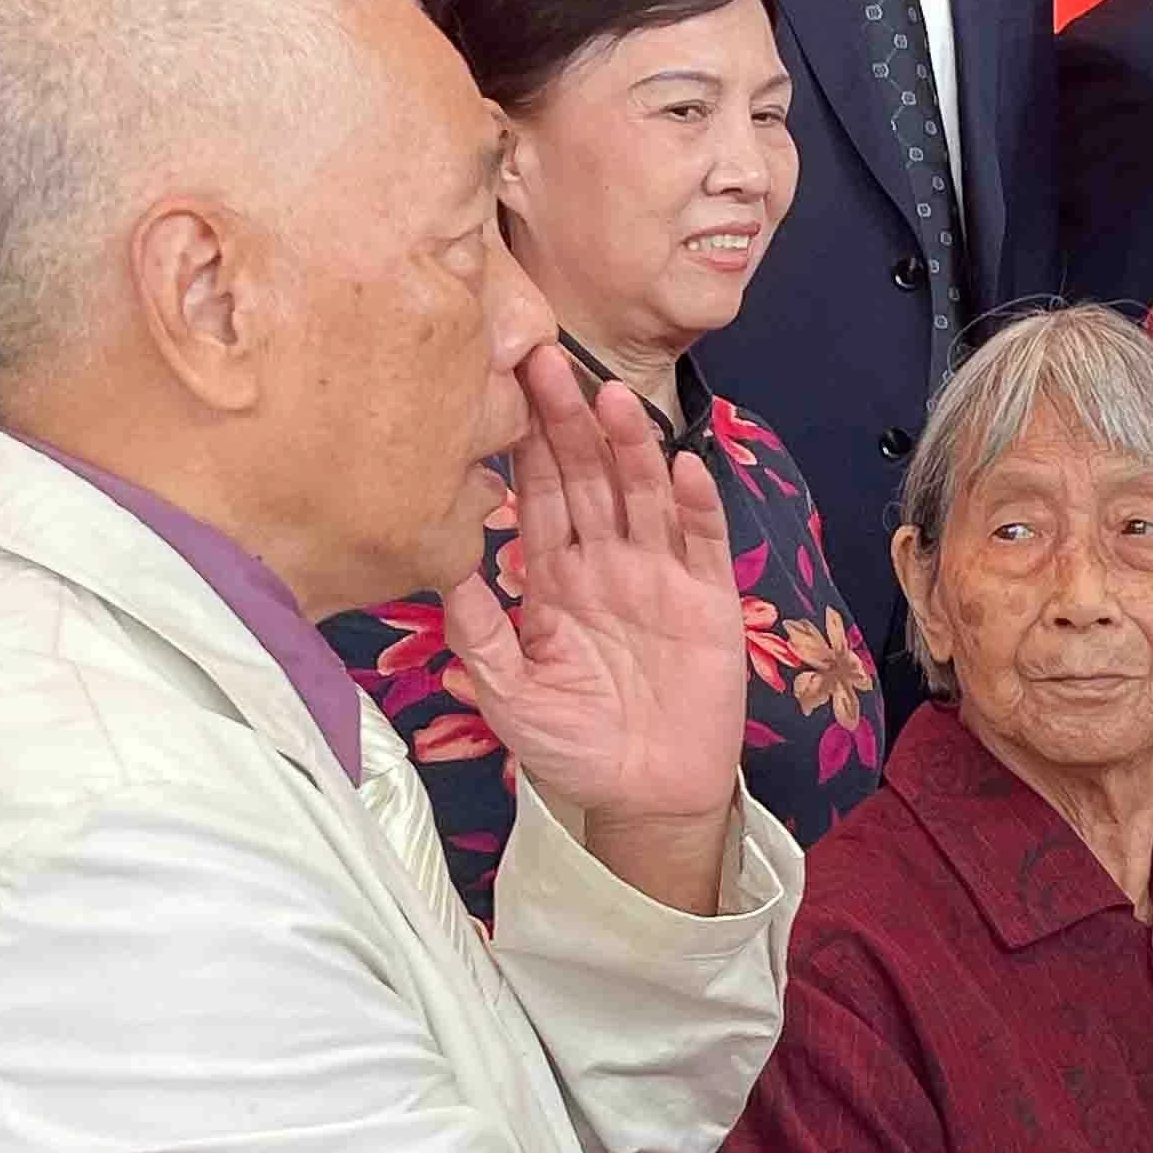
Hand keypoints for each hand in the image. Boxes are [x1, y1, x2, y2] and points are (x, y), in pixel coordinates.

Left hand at [443, 345, 744, 830]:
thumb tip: (443, 569)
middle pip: (589, 477)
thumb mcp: (509, 695)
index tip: (501, 385)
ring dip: (631, 445)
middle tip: (548, 358)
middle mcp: (607, 563)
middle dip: (569, 419)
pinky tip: (685, 466)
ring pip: (644, 495)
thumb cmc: (573, 745)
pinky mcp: (710, 599)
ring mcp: (661, 575)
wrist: (646, 795)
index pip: (538, 496)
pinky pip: (703, 542)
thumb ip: (479, 634)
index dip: (523, 443)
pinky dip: (697, 505)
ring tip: (615, 396)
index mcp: (555, 577)